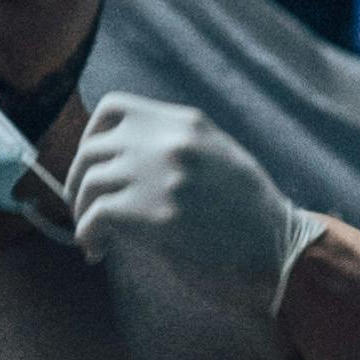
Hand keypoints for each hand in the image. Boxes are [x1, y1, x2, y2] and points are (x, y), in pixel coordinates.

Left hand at [61, 92, 316, 324]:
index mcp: (186, 123)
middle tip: (84, 210)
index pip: (114, 108)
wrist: (280, 251)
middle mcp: (168, 141)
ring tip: (93, 237)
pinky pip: (95, 217)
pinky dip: (88, 236)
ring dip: (82, 213)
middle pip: (92, 149)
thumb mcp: (220, 157)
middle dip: (78, 182)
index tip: (93, 167)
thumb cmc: (251, 215)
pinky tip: (97, 251)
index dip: (92, 138)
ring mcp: (159, 176)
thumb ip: (178, 146)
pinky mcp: (153, 215)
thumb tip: (126, 155)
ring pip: (89, 184)